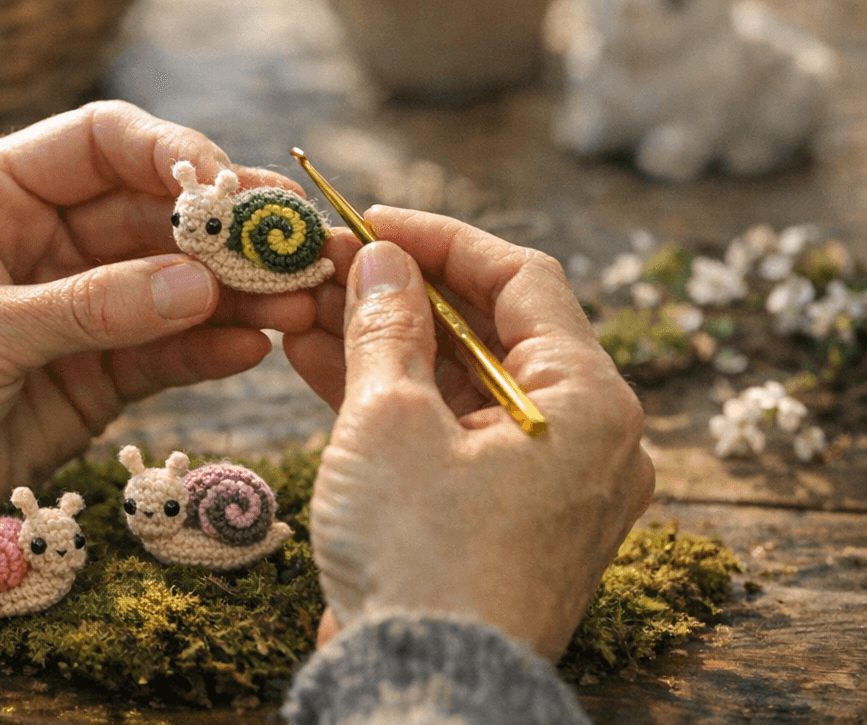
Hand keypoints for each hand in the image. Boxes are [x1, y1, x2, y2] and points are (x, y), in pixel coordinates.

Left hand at [0, 101, 319, 549]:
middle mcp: (40, 236)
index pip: (98, 142)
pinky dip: (209, 347)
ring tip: (298, 303)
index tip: (229, 191)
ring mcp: (73, 304)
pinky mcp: (92, 372)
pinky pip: (163, 348)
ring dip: (233, 291)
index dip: (170, 153)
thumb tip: (196, 282)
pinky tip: (253, 347)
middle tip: (293, 246)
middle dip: (223, 231)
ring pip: (170, 281)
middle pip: (151, 211)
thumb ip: (86, 307)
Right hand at [299, 208, 653, 661]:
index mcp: (588, 404)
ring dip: (385, 341)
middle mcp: (585, 439)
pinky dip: (392, 398)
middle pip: (490, 330)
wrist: (421, 688)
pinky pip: (450, 432)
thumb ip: (387, 327)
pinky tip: (315, 362)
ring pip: (461, 381)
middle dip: (402, 292)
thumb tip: (380, 262)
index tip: (370, 219)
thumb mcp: (389, 420)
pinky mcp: (501, 517)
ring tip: (307, 304)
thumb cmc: (420, 558)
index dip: (441, 239)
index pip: (523, 280)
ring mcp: (545, 482)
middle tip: (329, 262)